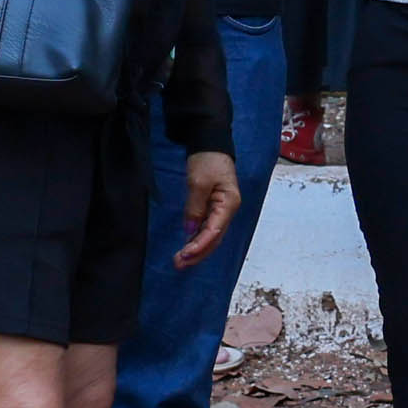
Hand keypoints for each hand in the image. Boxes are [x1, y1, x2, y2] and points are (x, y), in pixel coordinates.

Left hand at [171, 148, 242, 268]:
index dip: (199, 246)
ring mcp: (221, 210)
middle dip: (197, 253)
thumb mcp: (198, 182)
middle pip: (214, 239)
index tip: (184, 255)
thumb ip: (194, 207)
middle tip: (179, 264)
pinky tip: (187, 247)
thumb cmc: (208, 160)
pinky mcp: (213, 207)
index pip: (214, 232)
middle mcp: (227, 210)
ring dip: (196, 249)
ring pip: (211, 236)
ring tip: (180, 260)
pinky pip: (206, 228)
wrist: (210, 143)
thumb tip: (190, 230)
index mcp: (228, 204)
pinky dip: (197, 239)